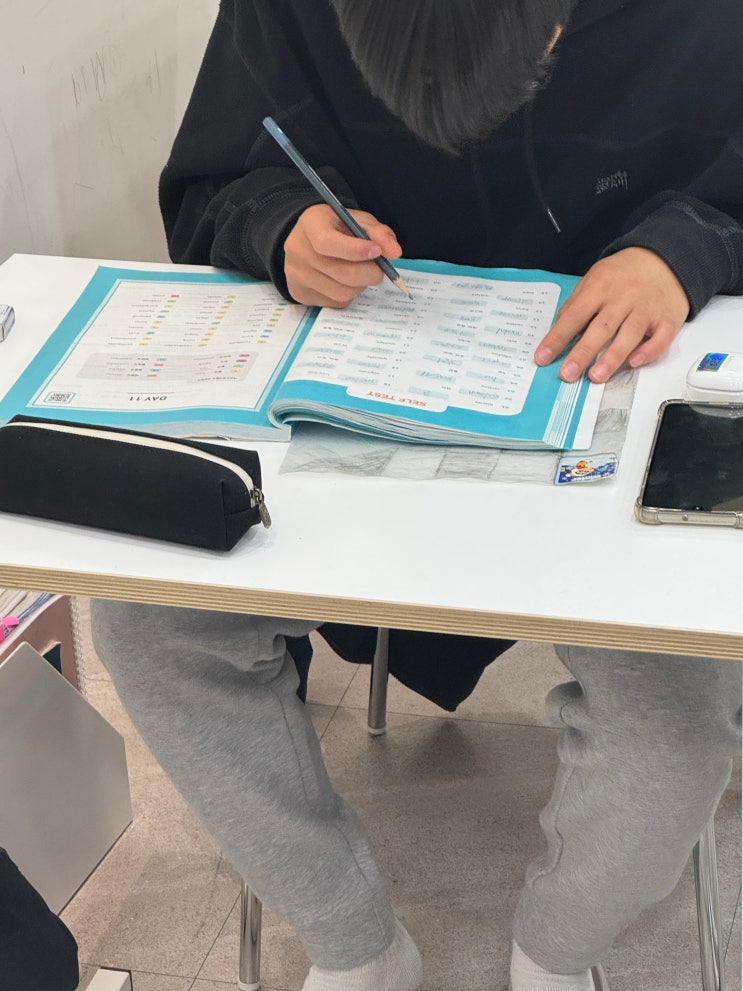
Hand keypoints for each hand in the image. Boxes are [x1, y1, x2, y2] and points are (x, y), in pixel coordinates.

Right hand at [284, 204, 401, 306]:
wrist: (305, 239)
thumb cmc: (335, 228)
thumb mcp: (356, 221)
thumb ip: (378, 233)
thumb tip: (395, 252)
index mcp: (310, 225)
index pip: (328, 243)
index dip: (356, 251)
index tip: (377, 251)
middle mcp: (297, 251)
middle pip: (341, 273)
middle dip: (369, 273)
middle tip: (379, 269)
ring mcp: (296, 276)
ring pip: (341, 293)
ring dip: (359, 286)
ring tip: (359, 273)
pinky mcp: (300, 294)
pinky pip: (334, 303)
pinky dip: (348, 295)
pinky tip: (344, 282)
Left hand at [534, 247, 689, 382]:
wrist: (665, 259)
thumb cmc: (624, 274)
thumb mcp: (594, 278)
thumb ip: (576, 304)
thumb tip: (557, 331)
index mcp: (600, 287)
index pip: (574, 315)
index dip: (557, 337)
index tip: (543, 356)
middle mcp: (623, 298)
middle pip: (601, 328)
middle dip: (583, 352)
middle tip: (567, 374)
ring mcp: (646, 309)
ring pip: (629, 335)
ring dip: (612, 357)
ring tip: (596, 377)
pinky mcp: (667, 319)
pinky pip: (660, 338)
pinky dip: (649, 351)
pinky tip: (634, 362)